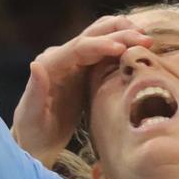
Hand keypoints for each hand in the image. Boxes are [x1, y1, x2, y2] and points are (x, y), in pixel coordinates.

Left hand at [11, 15, 152, 168]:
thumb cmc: (32, 134)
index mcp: (51, 65)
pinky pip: (106, 52)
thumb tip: (36, 63)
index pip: (79, 48)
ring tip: (146, 39)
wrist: (35, 145)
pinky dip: (122, 47)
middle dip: (119, 33)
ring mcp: (75, 62)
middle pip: (93, 35)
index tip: (122, 49)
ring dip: (122, 34)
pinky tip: (139, 51)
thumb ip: (35, 90)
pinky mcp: (85, 71)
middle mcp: (63, 57)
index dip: (101, 45)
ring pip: (100, 37)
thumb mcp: (31, 116)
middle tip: (146, 39)